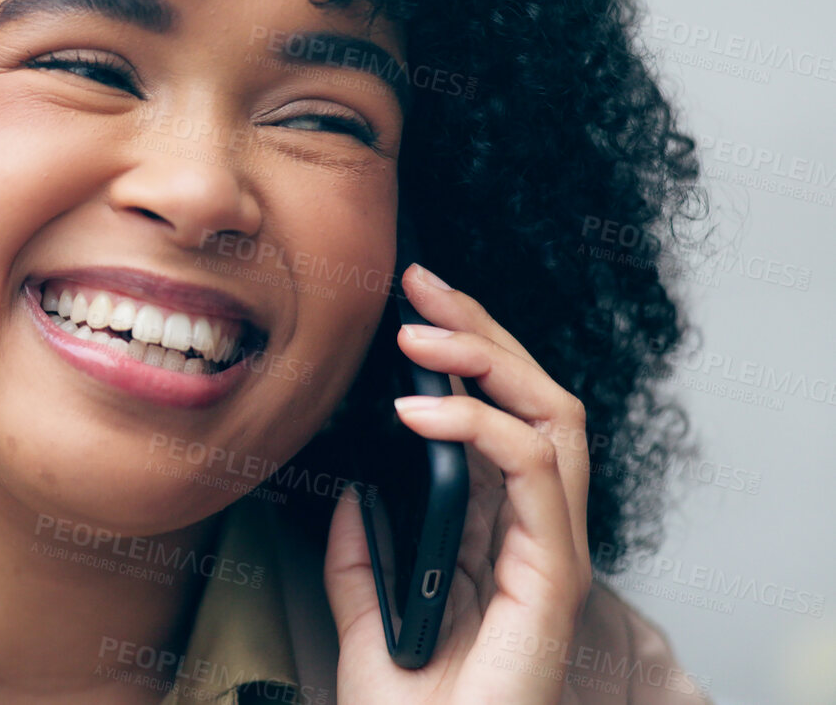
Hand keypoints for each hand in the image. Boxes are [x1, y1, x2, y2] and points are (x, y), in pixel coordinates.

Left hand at [323, 263, 594, 704]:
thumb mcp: (366, 619)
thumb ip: (361, 558)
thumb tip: (350, 494)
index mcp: (496, 536)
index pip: (500, 416)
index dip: (465, 354)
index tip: (409, 303)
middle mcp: (533, 533)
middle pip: (537, 399)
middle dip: (483, 331)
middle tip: (422, 285)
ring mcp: (550, 551)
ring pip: (554, 418)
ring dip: (489, 360)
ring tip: (420, 336)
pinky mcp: (553, 576)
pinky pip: (534, 472)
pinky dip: (480, 425)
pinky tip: (418, 409)